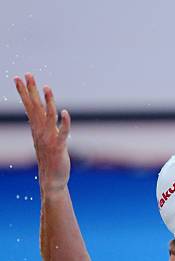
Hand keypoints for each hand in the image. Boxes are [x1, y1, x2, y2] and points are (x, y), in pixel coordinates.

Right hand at [14, 73, 70, 192]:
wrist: (52, 180)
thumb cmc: (50, 160)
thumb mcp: (43, 140)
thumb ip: (42, 127)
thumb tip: (40, 113)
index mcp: (37, 129)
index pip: (29, 107)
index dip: (24, 92)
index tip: (17, 78)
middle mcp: (41, 132)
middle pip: (35, 108)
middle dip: (31, 91)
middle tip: (27, 74)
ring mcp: (49, 139)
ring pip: (48, 117)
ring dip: (48, 102)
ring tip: (47, 87)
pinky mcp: (59, 147)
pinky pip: (62, 133)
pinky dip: (64, 123)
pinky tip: (65, 113)